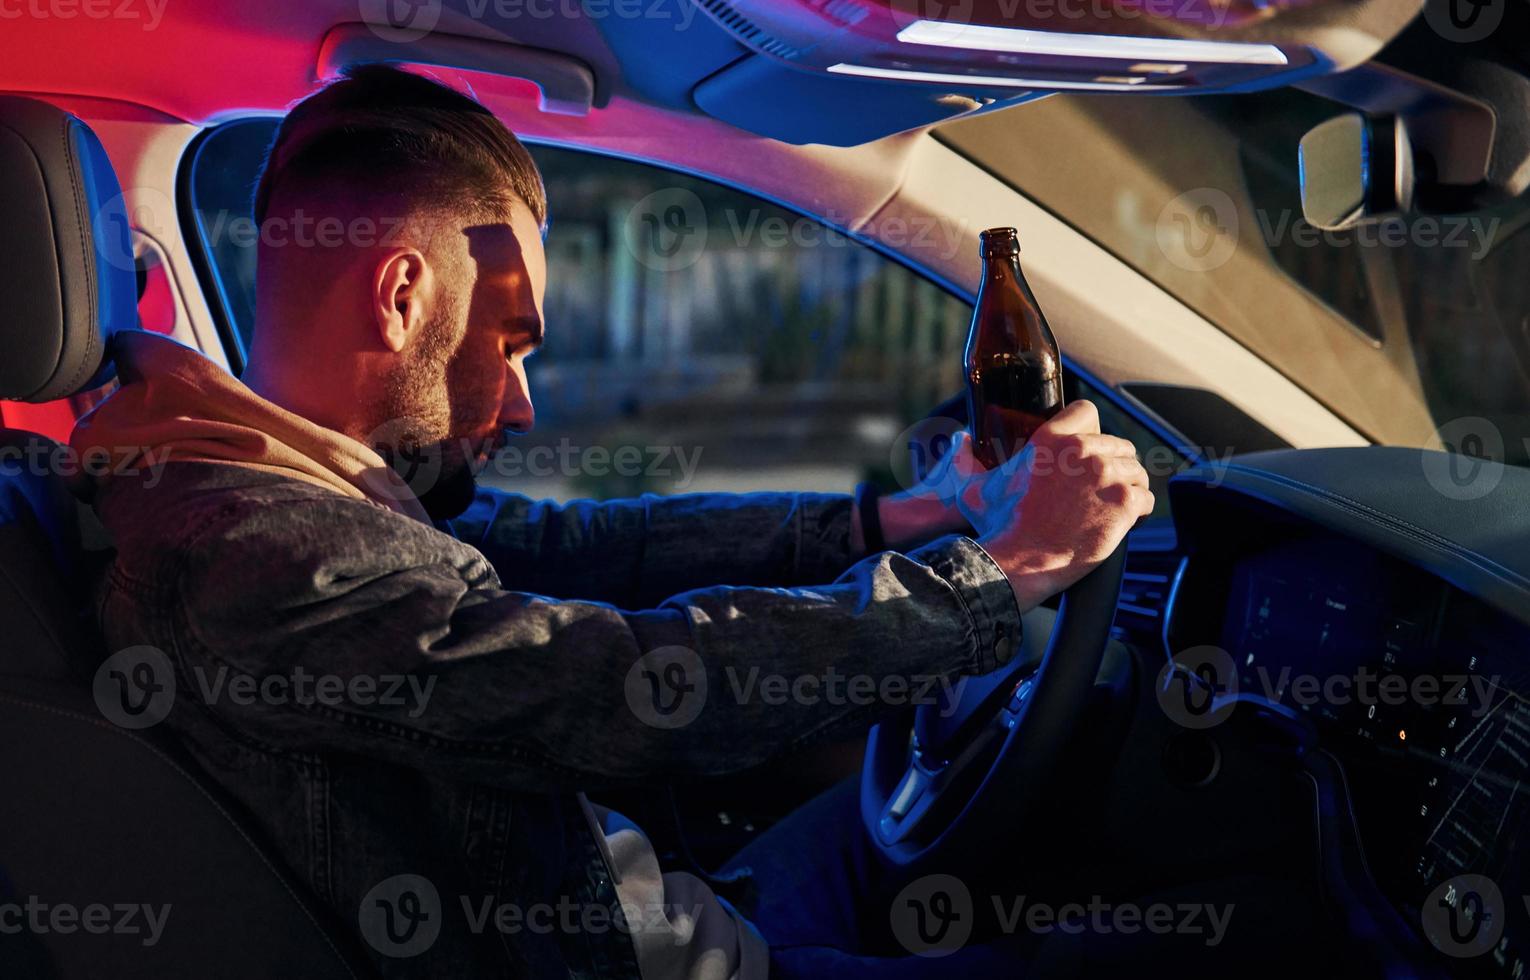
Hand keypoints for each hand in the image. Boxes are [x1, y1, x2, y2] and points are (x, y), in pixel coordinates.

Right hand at [955, 402, 1153, 610]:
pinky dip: (1139, 512)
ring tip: (1111, 507)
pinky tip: (1124, 521)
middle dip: (1113, 464)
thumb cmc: (998, 527)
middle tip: (1099, 488)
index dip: (1090, 430)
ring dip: (1128, 488)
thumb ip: (965, 459)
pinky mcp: (1124, 503)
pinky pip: (1146, 499)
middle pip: (1119, 443)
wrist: (1020, 561)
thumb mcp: (975, 487)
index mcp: (1052, 439)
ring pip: (1136, 471)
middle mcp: (1083, 451)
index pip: (1087, 411)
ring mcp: (1107, 476)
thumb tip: (958, 440)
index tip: (1089, 449)